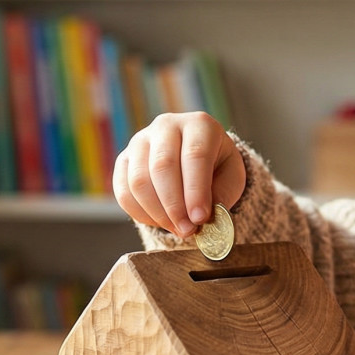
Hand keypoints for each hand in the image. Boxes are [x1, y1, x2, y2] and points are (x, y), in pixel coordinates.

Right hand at [114, 112, 245, 237]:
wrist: (195, 159)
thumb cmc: (216, 167)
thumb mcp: (231, 177)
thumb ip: (222, 195)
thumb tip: (201, 217)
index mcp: (199, 125)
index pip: (195, 155)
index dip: (196, 190)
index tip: (200, 218)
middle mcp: (166, 126)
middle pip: (162, 166)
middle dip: (174, 206)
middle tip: (187, 230)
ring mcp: (140, 141)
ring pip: (139, 181)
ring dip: (158, 213)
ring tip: (177, 228)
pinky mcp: (123, 159)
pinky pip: (124, 191)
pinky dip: (140, 213)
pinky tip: (160, 222)